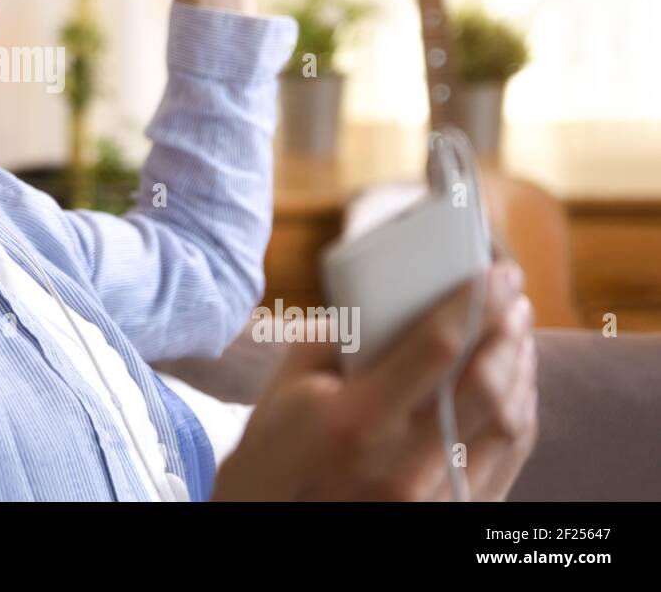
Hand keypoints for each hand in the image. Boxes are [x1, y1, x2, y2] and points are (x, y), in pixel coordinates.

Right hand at [213, 261, 538, 500]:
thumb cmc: (276, 449)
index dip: (475, 302)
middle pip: (485, 385)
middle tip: (515, 298)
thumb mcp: (289, 384)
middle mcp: (400, 464)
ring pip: (507, 424)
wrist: (272, 520)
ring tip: (517, 335)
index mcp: (354, 420)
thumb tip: (388, 296)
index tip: (499, 272)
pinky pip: (507, 459)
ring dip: (521, 370)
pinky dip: (519, 414)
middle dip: (508, 331)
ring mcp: (431, 498)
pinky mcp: (451, 516)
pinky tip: (514, 386)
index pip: (436, 347)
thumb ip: (338, 335)